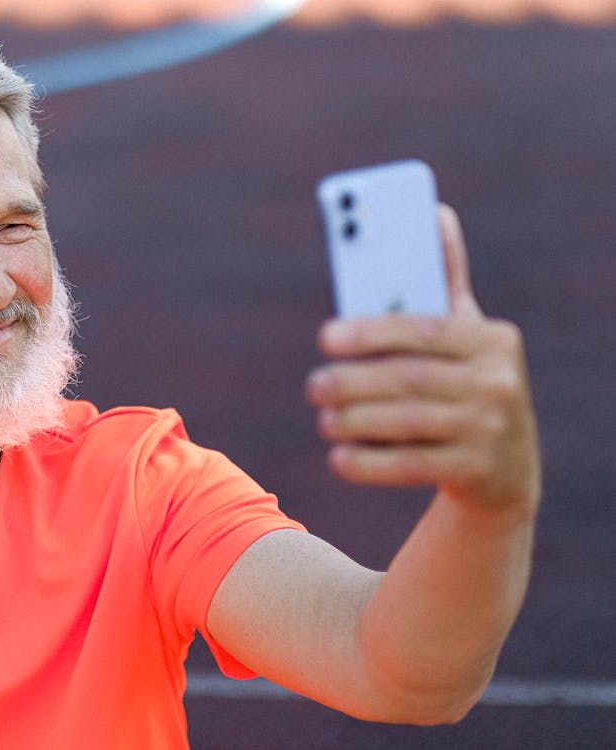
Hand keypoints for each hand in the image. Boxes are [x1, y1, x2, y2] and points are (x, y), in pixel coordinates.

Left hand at [306, 205, 540, 518]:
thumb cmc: (469, 384)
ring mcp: (490, 429)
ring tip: (324, 419)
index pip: (422, 330)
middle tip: (313, 386)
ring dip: (355, 422)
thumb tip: (433, 212)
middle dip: (353, 383)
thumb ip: (444, 283)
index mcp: (489, 339)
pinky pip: (412, 465)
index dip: (370, 333)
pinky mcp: (477, 471)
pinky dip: (369, 463)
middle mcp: (497, 381)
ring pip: (408, 423)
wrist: (507, 471)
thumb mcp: (466, 335)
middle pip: (410, 379)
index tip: (325, 337)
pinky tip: (339, 457)